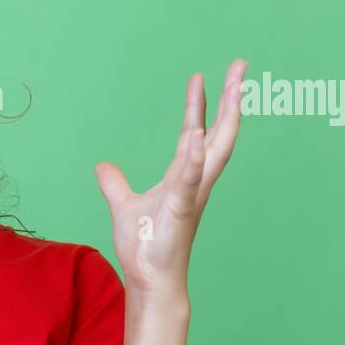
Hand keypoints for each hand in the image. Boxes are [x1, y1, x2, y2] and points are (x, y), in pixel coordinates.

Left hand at [94, 59, 247, 298]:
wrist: (149, 279)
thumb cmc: (144, 246)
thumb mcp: (122, 205)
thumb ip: (115, 184)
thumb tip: (103, 166)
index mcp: (183, 177)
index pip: (194, 133)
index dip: (198, 105)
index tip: (202, 76)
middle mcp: (195, 182)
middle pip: (219, 132)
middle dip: (230, 99)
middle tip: (241, 66)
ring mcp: (192, 194)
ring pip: (215, 149)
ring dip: (225, 118)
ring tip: (235, 88)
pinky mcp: (182, 210)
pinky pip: (191, 181)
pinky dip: (196, 160)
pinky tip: (199, 138)